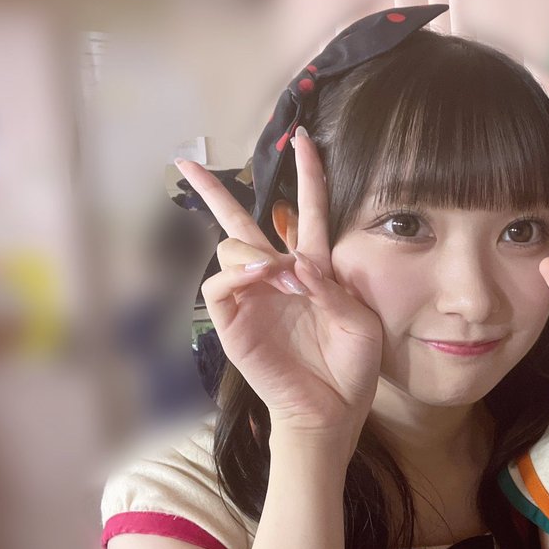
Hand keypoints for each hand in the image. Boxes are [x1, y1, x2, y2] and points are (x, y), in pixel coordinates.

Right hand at [176, 133, 382, 435]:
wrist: (333, 409)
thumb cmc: (352, 367)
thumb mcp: (360, 321)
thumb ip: (332, 288)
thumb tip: (296, 263)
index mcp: (314, 268)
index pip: (308, 212)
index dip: (307, 175)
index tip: (304, 139)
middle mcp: (277, 275)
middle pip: (243, 220)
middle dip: (215, 189)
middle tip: (189, 162)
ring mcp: (251, 297)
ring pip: (231, 246)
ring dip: (256, 250)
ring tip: (284, 275)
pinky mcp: (233, 321)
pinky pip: (219, 284)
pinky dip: (238, 273)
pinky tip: (264, 276)